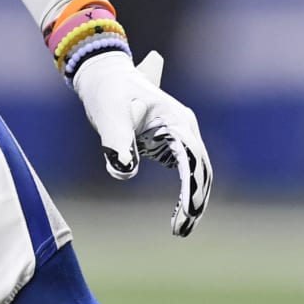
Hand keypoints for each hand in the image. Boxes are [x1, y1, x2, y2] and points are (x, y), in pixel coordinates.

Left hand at [72, 50, 212, 235]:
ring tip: (181, 228)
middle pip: (200, 168)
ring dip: (193, 199)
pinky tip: (179, 216)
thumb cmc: (107, 90)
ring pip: (196, 172)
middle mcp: (184, 127)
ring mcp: (180, 135)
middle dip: (195, 200)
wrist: (104, 74)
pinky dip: (185, 192)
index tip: (187, 211)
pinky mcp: (170, 143)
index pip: (192, 158)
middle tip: (182, 229)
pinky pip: (185, 171)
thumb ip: (117, 141)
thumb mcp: (109, 114)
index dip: (192, 187)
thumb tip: (124, 171)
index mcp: (175, 119)